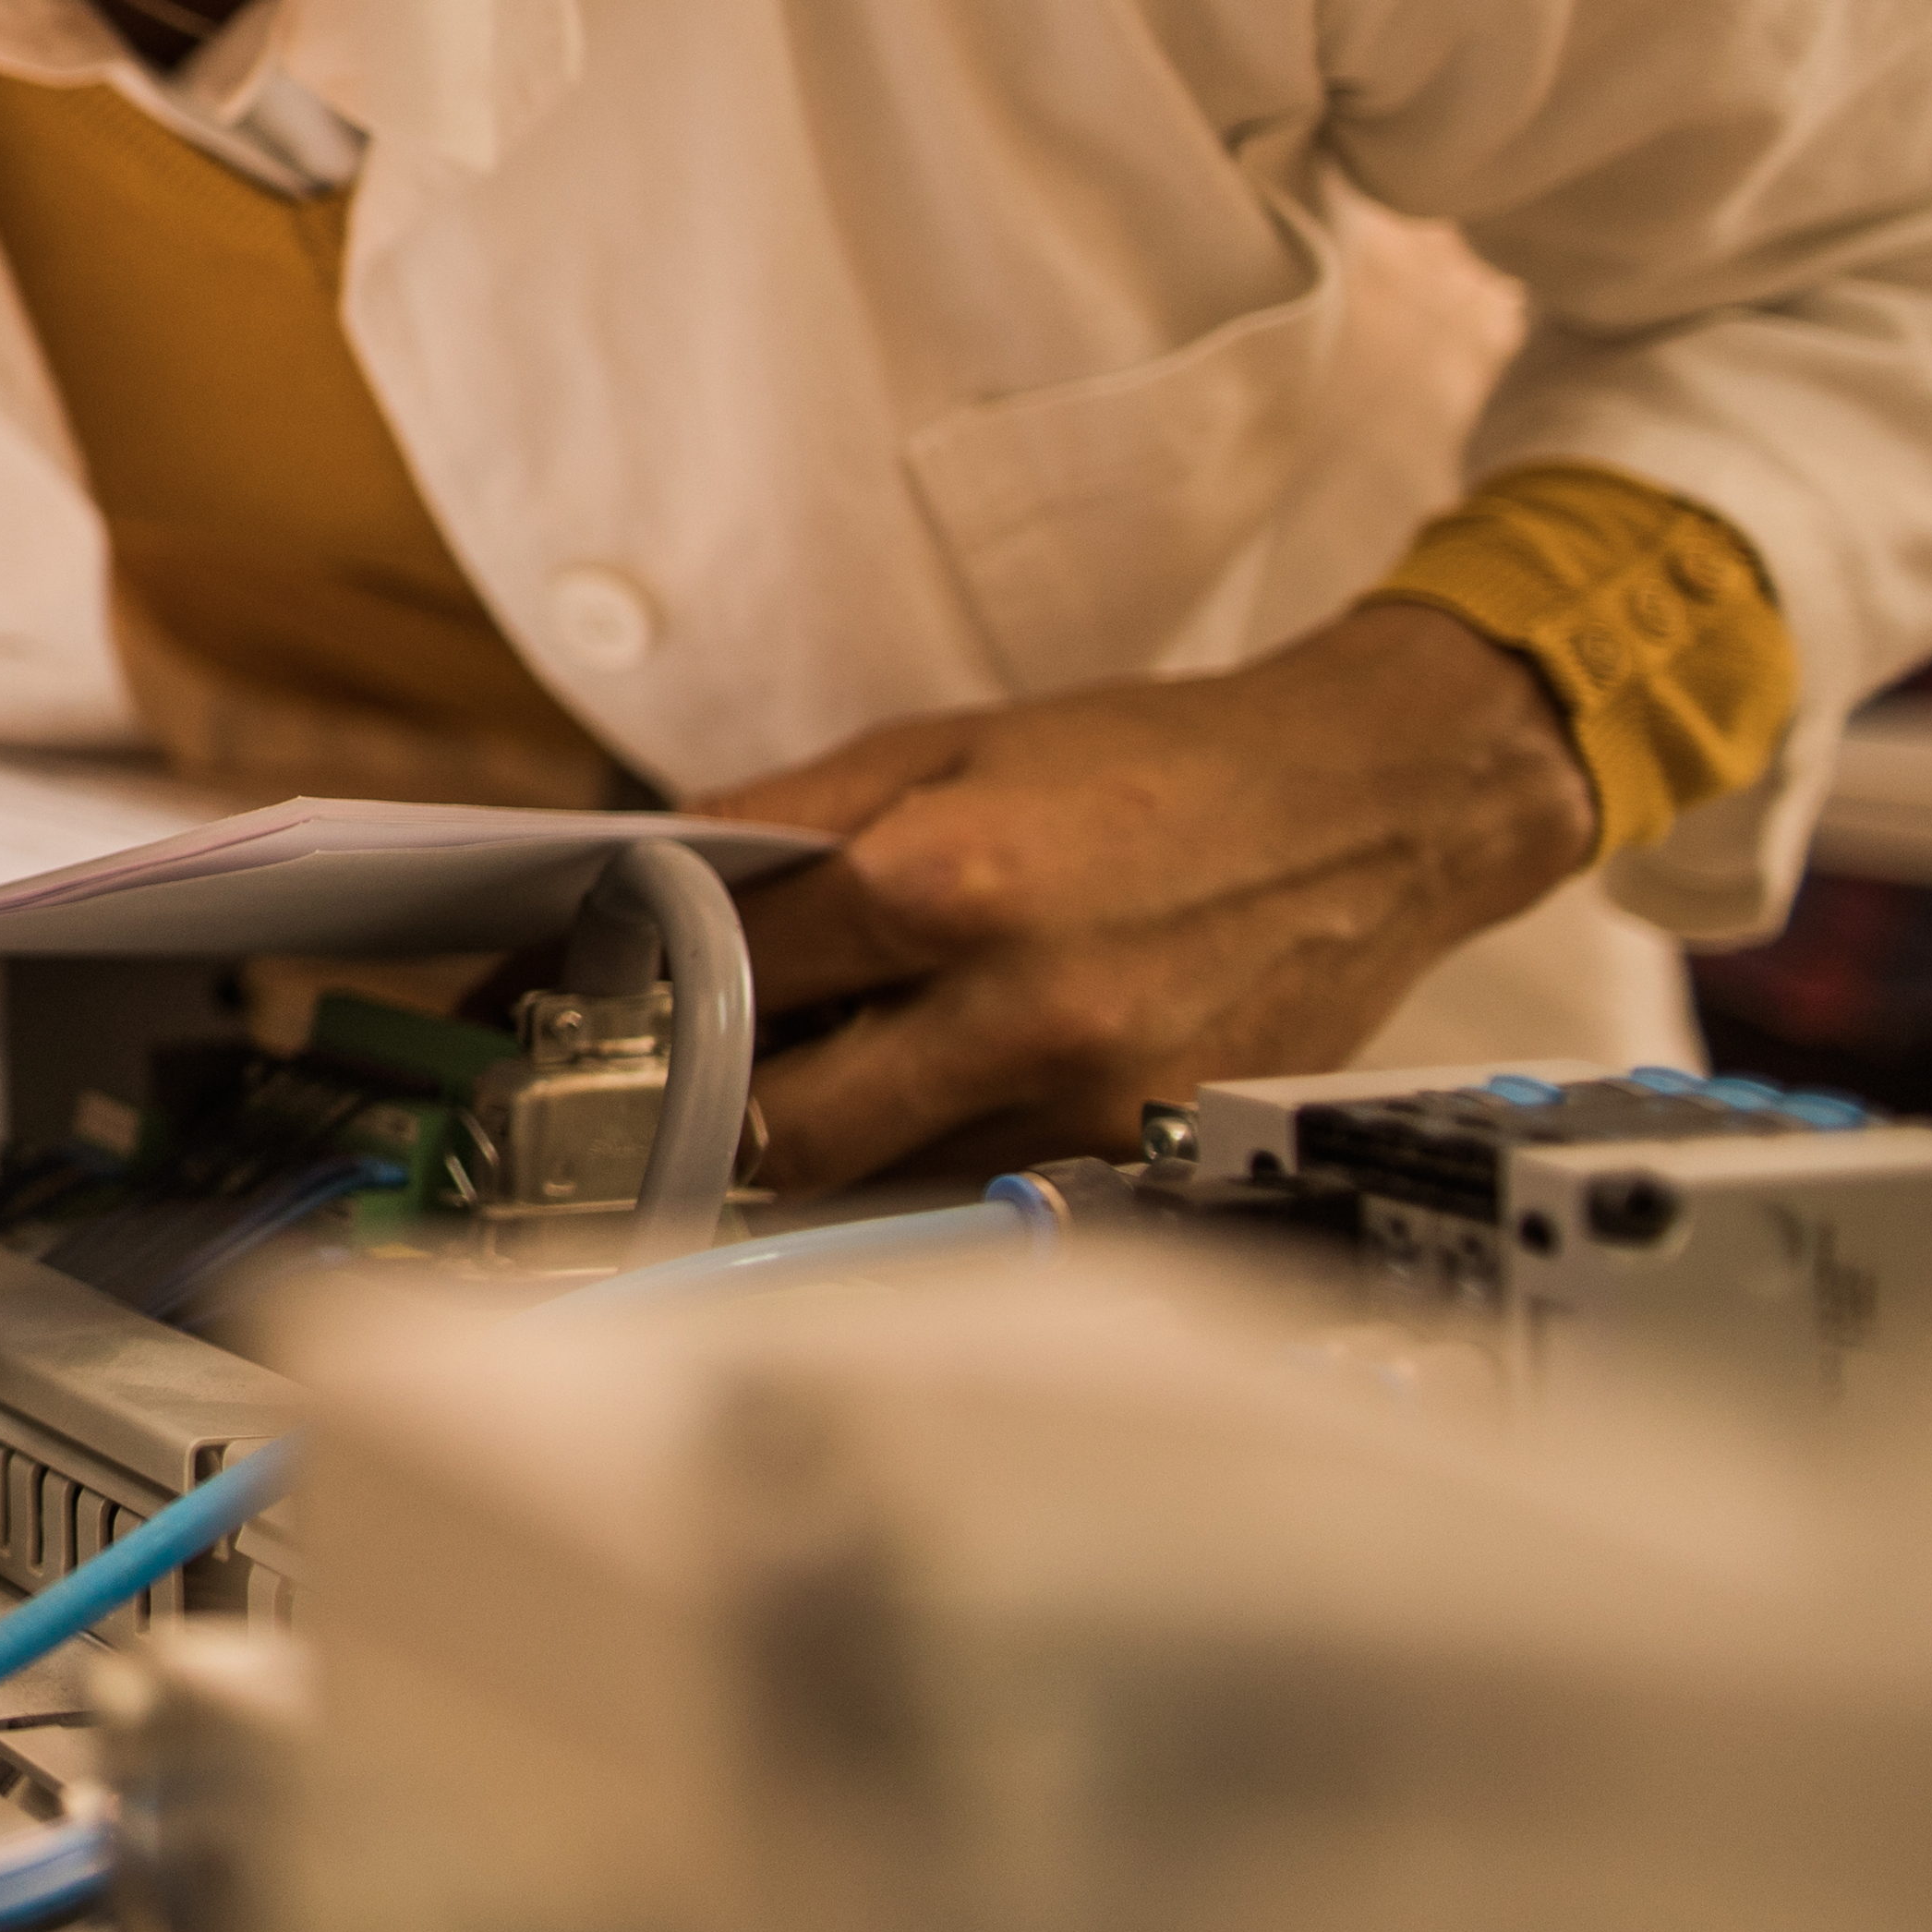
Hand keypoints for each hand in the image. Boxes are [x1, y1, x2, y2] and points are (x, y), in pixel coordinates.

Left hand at [702, 604, 1601, 1190]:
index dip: (626, 981)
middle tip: (652, 1078)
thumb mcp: (940, 742)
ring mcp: (1090, 1105)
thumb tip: (636, 873)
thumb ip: (781, 819)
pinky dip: (915, 1159)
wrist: (1370, 810)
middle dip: (701, 1107)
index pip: (727, 969)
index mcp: (950, 886)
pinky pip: (979, 1189)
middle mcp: (1019, 1014)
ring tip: (787, 1076)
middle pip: (784, 1127)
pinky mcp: (1144, 1157)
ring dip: (807, 1147)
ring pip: (876, 1182)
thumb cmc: (1151, 763)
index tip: (560, 995)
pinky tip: (910, 1097)